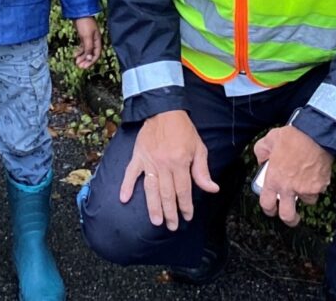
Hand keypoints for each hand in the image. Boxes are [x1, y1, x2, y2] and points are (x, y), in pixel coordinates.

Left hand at [73, 17, 101, 68]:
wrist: (79, 13)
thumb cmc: (85, 23)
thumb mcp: (87, 36)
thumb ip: (89, 48)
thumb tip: (90, 59)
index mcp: (98, 41)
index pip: (96, 55)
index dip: (91, 62)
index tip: (84, 67)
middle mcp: (94, 41)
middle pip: (91, 54)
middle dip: (86, 61)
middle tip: (79, 66)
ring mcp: (89, 39)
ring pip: (86, 51)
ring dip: (82, 57)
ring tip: (76, 62)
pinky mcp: (84, 37)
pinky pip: (82, 47)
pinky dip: (79, 52)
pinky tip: (75, 55)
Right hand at [119, 110, 218, 230]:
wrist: (164, 110)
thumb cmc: (183, 130)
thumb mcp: (199, 148)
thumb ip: (203, 171)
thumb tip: (212, 189)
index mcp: (180, 162)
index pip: (183, 190)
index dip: (186, 206)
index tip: (187, 217)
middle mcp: (164, 164)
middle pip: (167, 194)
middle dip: (170, 212)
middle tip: (171, 226)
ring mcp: (149, 161)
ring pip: (150, 189)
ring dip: (153, 206)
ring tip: (156, 221)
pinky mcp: (138, 156)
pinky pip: (130, 173)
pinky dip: (126, 186)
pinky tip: (124, 199)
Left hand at [253, 125, 333, 226]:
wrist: (316, 134)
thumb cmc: (293, 137)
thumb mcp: (269, 140)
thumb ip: (261, 152)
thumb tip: (262, 160)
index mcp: (274, 179)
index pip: (266, 203)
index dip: (268, 209)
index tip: (271, 208)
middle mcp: (290, 188)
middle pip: (288, 215)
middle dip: (289, 219)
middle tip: (291, 216)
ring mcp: (307, 188)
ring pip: (307, 200)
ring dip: (306, 194)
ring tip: (305, 181)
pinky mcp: (321, 185)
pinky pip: (318, 190)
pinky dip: (317, 185)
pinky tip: (315, 173)